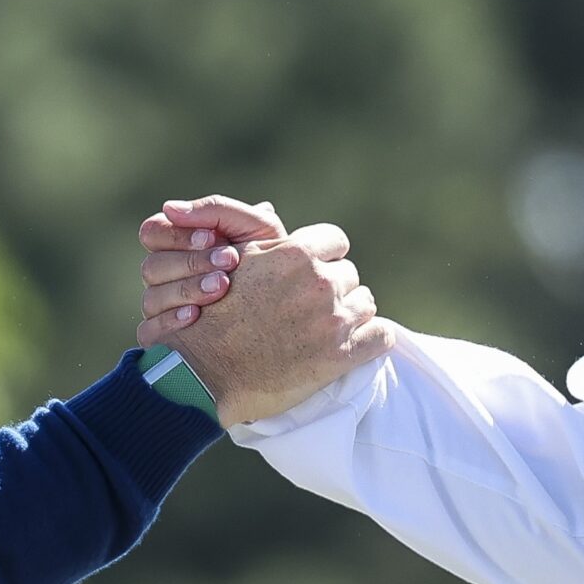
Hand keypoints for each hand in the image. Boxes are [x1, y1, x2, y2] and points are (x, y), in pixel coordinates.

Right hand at [137, 195, 290, 336]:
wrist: (291, 306)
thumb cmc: (269, 259)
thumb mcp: (253, 228)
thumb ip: (217, 210)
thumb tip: (170, 207)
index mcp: (177, 244)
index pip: (153, 233)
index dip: (177, 235)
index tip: (211, 238)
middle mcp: (164, 276)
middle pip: (152, 266)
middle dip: (191, 263)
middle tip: (229, 262)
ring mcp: (162, 309)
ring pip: (151, 298)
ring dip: (187, 289)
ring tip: (223, 287)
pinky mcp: (164, 339)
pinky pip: (150, 332)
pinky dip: (171, 322)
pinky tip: (196, 316)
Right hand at [137, 198, 392, 425]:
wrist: (203, 374)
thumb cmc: (211, 315)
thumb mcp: (231, 261)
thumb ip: (262, 237)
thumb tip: (272, 209)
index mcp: (296, 253)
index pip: (336, 241)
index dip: (324, 257)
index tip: (311, 273)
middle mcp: (320, 282)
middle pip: (348, 275)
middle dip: (332, 289)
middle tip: (307, 308)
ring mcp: (334, 319)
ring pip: (365, 304)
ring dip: (348, 314)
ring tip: (321, 329)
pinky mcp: (342, 356)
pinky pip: (380, 336)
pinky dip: (371, 339)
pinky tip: (353, 344)